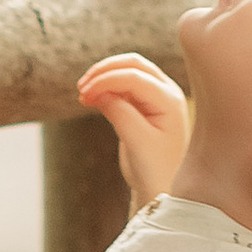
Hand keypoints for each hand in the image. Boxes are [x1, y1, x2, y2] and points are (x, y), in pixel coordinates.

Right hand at [78, 54, 191, 203]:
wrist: (161, 186)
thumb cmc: (154, 168)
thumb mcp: (136, 143)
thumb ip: (120, 114)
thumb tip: (98, 91)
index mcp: (170, 101)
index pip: (135, 77)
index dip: (107, 80)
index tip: (83, 93)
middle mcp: (166, 93)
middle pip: (134, 65)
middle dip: (105, 70)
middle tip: (81, 86)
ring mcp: (156, 96)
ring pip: (128, 71)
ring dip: (104, 77)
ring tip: (83, 94)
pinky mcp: (144, 103)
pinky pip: (123, 85)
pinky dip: (106, 88)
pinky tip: (90, 99)